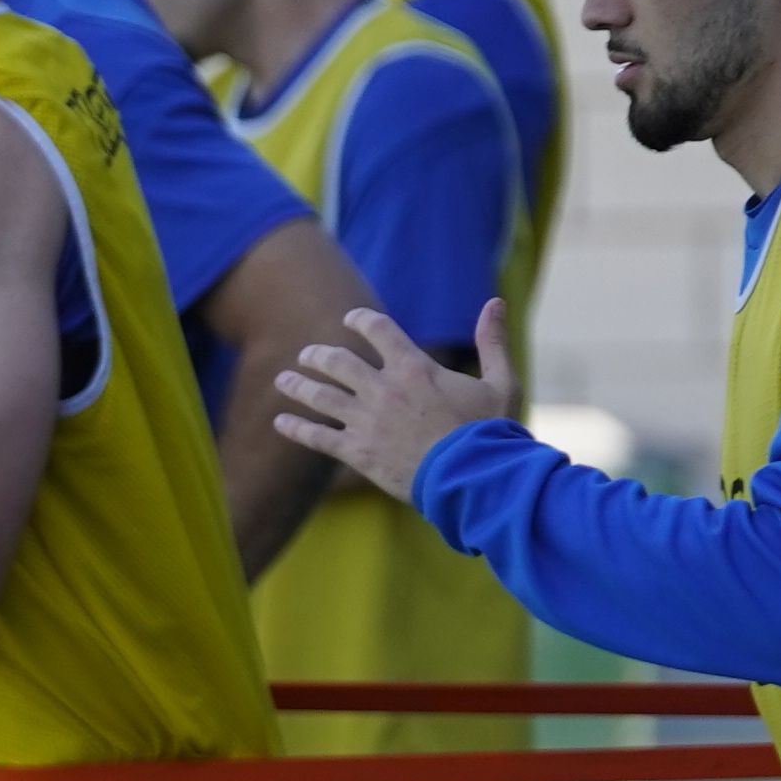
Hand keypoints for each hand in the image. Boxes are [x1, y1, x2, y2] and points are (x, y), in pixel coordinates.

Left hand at [273, 298, 511, 504]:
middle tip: (306, 354)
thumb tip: (496, 302)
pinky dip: (295, 428)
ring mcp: (366, 421)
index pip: (377, 329)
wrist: (472, 477)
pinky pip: (316, 437)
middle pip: (337, 361)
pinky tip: (280, 423)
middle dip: (317, 355)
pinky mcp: (356, 452)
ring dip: (297, 386)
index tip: (350, 319)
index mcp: (414, 367)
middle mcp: (383, 389)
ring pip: (319, 396)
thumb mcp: (500, 381)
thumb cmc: (490, 432)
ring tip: (283, 379)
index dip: (360, 320)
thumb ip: (492, 341)